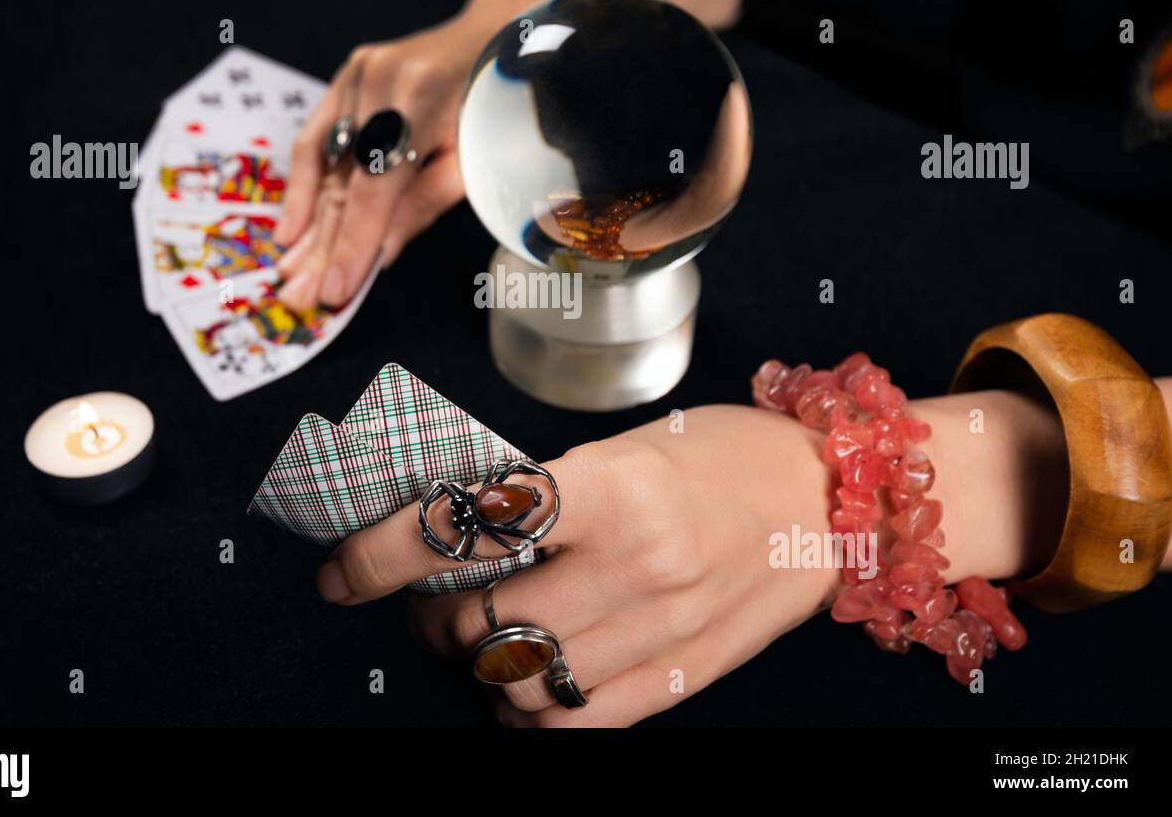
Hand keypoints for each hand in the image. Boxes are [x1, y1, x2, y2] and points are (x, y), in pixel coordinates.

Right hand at [274, 0, 556, 310]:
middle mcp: (381, 80)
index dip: (353, 242)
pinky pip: (317, 138)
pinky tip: (290, 230)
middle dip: (323, 245)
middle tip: (302, 298)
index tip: (337, 292)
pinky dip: (303, 186)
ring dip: (308, 224)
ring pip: (327, 165)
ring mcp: (360, 72)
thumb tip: (378, 257)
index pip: (375, 187)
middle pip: (343, 179)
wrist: (499, 34)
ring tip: (290, 274)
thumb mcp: (476, 160)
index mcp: (421, 98)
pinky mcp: (349, 75)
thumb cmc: (499, 106)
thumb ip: (424, 204)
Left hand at [315, 391, 1066, 725]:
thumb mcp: (624, 447)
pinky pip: (572, 724)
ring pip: (515, 679)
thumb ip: (541, 496)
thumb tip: (447, 535)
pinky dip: (525, 712)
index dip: (385, 552)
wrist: (827, 499)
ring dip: (474, 661)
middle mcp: (635, 564)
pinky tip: (524, 682)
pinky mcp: (682, 676)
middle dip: (428, 612)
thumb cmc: (719, 456)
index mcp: (614, 488)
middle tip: (427, 596)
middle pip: (481, 616)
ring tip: (480, 634)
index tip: (343, 568)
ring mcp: (661, 629)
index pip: (470, 527)